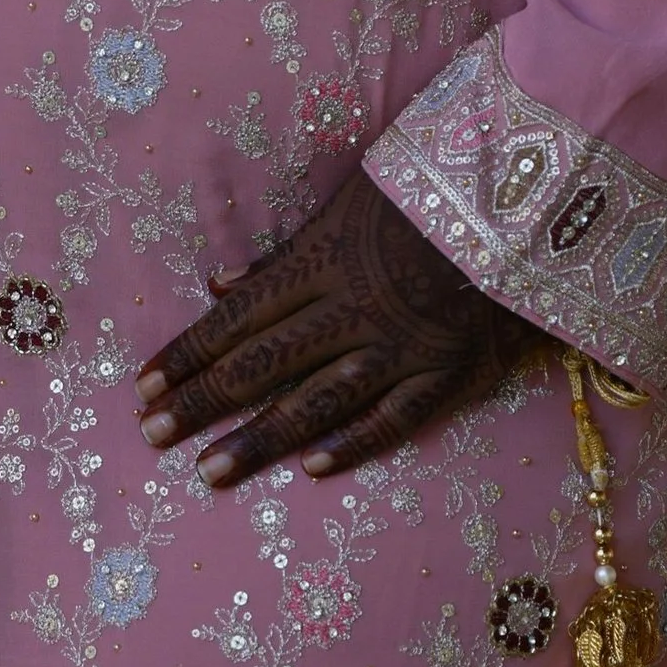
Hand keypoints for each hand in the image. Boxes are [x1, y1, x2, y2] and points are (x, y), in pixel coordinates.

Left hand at [135, 166, 531, 488]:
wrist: (523, 201)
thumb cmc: (425, 193)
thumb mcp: (346, 203)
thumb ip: (284, 253)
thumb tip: (219, 283)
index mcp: (321, 259)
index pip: (238, 314)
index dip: (188, 351)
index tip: (143, 386)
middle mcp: (350, 307)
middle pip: (263, 362)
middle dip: (203, 401)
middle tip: (153, 436)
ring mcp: (397, 345)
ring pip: (315, 400)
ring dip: (258, 438)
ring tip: (209, 472)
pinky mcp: (445, 371)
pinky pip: (394, 416)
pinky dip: (352, 443)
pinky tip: (310, 469)